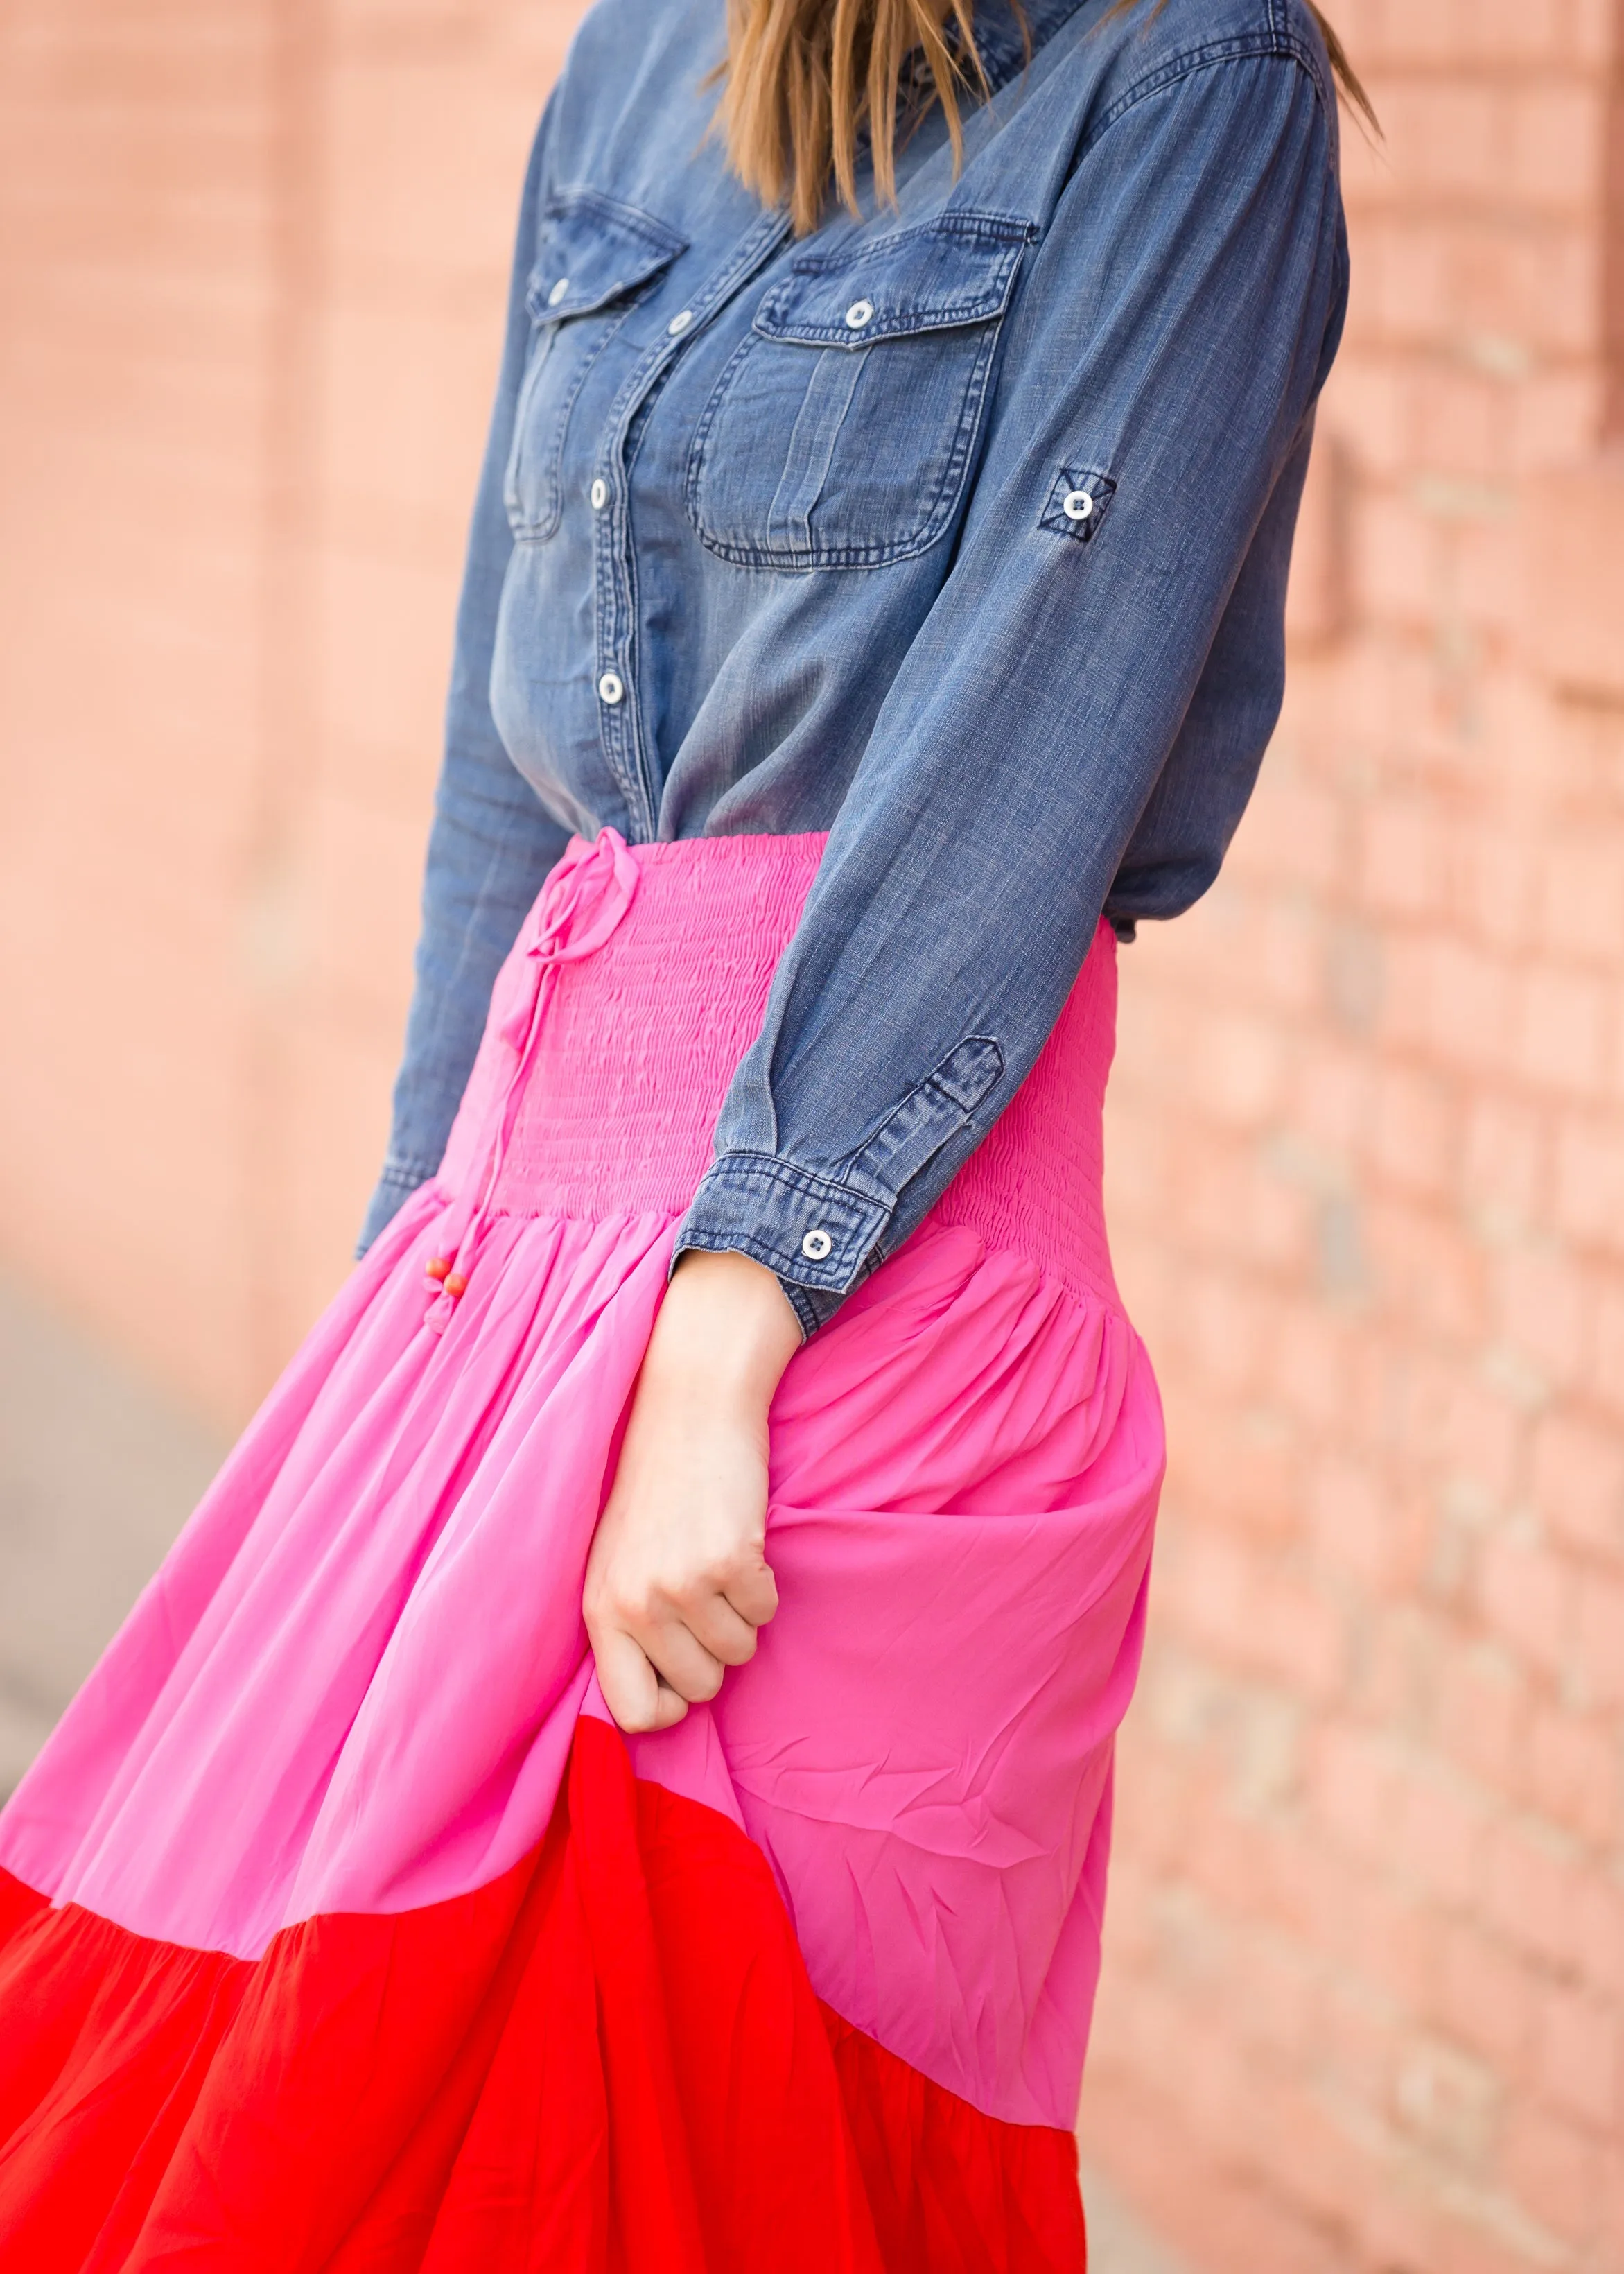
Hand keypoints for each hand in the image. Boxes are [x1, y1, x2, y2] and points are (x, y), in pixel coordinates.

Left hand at [584, 1249, 801, 1732]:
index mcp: (600, 1612)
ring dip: (742, 1617)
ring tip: (720, 1564)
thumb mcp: (618, 1565)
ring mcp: (683, 1585)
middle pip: (700, 1691)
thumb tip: (660, 1707)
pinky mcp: (731, 1560)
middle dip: (714, 1653)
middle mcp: (636, 1605)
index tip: (681, 1669)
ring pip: (739, 1654)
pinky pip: (767, 1612)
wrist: (689, 1410)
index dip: (669, 1703)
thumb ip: (628, 1630)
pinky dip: (765, 1586)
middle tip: (706, 1599)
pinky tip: (742, 1543)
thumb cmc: (657, 1490)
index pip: (634, 1715)